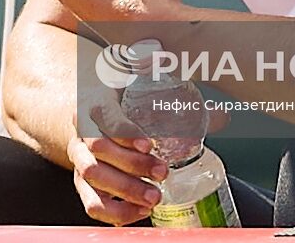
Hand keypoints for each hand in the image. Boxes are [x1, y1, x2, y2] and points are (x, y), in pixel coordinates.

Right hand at [69, 89, 167, 226]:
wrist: (88, 111)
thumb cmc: (119, 97)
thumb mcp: (136, 81)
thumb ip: (168, 87)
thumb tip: (214, 106)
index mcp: (95, 102)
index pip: (106, 116)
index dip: (125, 132)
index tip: (149, 143)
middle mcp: (81, 131)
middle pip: (98, 151)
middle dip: (132, 165)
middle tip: (163, 172)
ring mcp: (79, 158)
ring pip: (92, 178)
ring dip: (124, 191)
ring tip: (154, 197)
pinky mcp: (83, 182)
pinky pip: (91, 202)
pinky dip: (114, 213)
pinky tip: (140, 212)